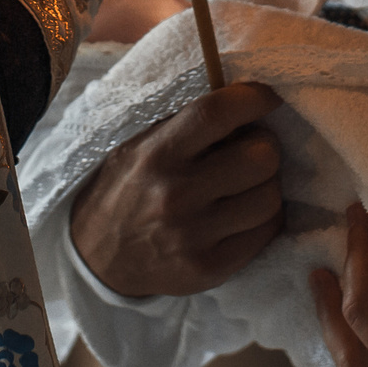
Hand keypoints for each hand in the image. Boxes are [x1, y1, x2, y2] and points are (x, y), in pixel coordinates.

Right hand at [69, 82, 285, 297]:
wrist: (97, 258)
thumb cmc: (127, 189)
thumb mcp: (140, 146)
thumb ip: (187, 126)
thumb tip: (242, 103)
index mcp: (157, 154)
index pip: (217, 113)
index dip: (254, 98)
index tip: (267, 98)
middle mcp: (176, 194)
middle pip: (260, 157)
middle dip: (264, 146)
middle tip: (251, 149)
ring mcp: (194, 236)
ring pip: (270, 197)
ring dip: (266, 185)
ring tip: (247, 185)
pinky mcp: (210, 268)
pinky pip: (267, 232)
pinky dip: (264, 218)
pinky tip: (245, 213)